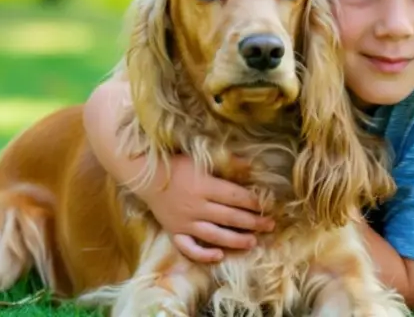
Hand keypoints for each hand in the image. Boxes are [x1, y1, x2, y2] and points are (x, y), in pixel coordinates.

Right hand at [134, 154, 274, 262]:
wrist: (144, 176)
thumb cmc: (176, 165)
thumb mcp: (202, 158)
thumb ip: (227, 162)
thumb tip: (252, 165)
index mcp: (204, 186)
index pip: (235, 196)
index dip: (253, 202)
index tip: (268, 205)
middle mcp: (196, 206)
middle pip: (229, 217)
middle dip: (252, 222)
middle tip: (270, 225)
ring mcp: (185, 222)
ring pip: (214, 235)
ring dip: (235, 240)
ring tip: (253, 242)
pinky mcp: (174, 232)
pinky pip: (189, 248)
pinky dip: (203, 254)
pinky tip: (219, 256)